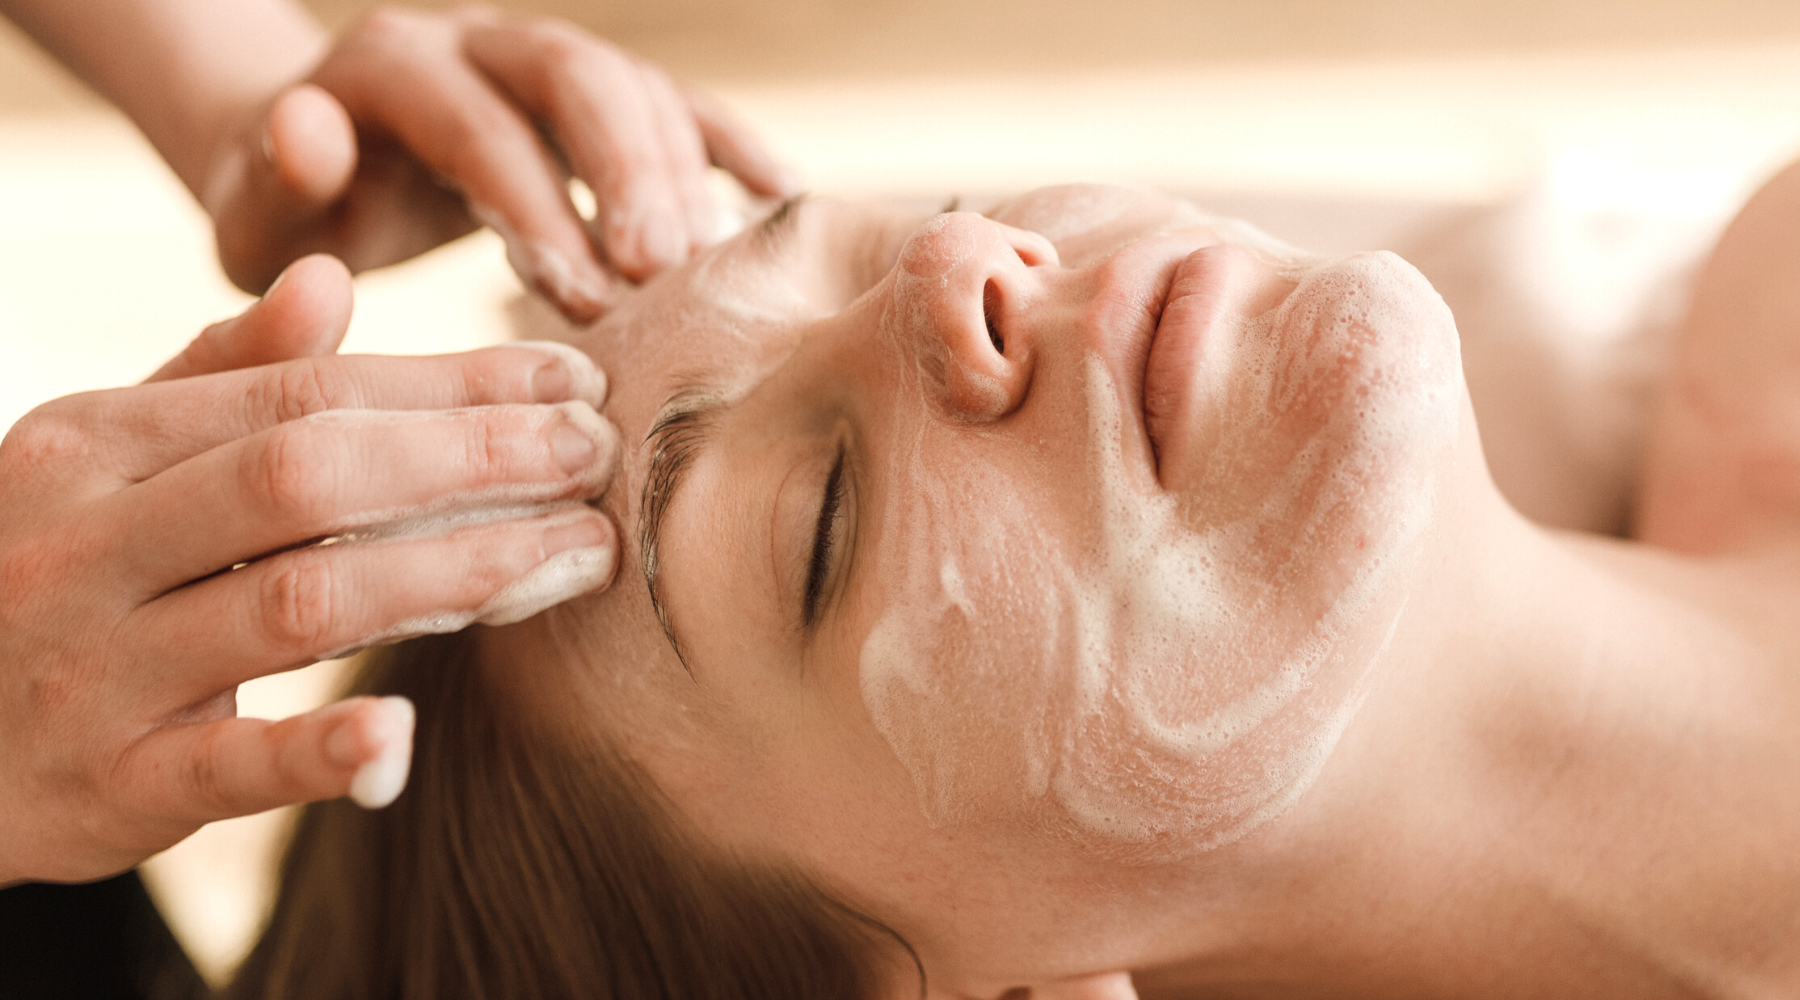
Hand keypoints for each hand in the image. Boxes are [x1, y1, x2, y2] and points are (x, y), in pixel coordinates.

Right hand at [0, 255, 621, 884]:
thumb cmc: (47, 572)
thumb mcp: (101, 456)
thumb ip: (213, 374)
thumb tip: (329, 280)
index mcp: (97, 444)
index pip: (305, 393)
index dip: (451, 384)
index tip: (571, 382)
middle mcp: (89, 542)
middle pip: (312, 477)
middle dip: (473, 458)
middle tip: (596, 456)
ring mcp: (94, 667)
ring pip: (298, 603)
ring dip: (455, 573)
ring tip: (576, 555)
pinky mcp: (107, 787)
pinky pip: (225, 767)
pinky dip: (318, 750)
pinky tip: (405, 734)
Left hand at [204, 4, 796, 322]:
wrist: (324, 168)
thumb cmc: (294, 214)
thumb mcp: (257, 211)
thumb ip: (275, 178)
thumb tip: (313, 128)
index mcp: (391, 64)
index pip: (477, 122)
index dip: (535, 202)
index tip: (583, 296)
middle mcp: (479, 40)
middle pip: (576, 76)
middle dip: (628, 171)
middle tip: (666, 270)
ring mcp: (546, 63)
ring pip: (636, 88)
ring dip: (682, 175)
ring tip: (711, 269)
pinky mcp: (598, 100)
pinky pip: (681, 106)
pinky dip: (732, 148)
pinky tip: (783, 201)